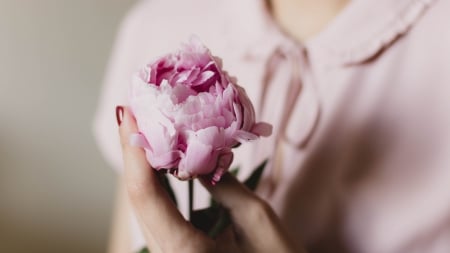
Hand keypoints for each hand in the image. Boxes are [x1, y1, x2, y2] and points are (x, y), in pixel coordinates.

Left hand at [117, 106, 304, 252]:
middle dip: (135, 152)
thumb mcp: (255, 217)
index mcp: (183, 251)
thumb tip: (200, 150)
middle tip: (134, 113)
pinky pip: (160, 214)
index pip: (146, 194)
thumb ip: (222, 183)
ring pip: (146, 205)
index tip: (129, 114)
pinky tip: (160, 160)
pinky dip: (157, 184)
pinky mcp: (177, 251)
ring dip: (143, 166)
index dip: (135, 150)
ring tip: (145, 128)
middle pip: (139, 198)